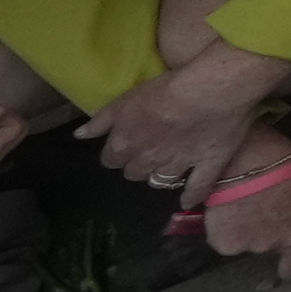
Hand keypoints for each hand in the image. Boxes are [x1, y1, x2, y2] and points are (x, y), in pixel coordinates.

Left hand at [92, 34, 289, 195]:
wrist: (211, 89)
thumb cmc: (165, 89)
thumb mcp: (125, 100)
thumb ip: (101, 121)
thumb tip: (79, 136)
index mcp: (125, 144)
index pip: (111, 160)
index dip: (116, 153)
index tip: (123, 145)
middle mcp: (148, 160)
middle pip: (134, 173)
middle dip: (137, 165)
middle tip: (147, 152)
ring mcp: (179, 165)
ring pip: (161, 181)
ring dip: (159, 177)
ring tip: (164, 168)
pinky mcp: (208, 165)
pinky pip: (197, 188)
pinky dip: (191, 197)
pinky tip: (187, 203)